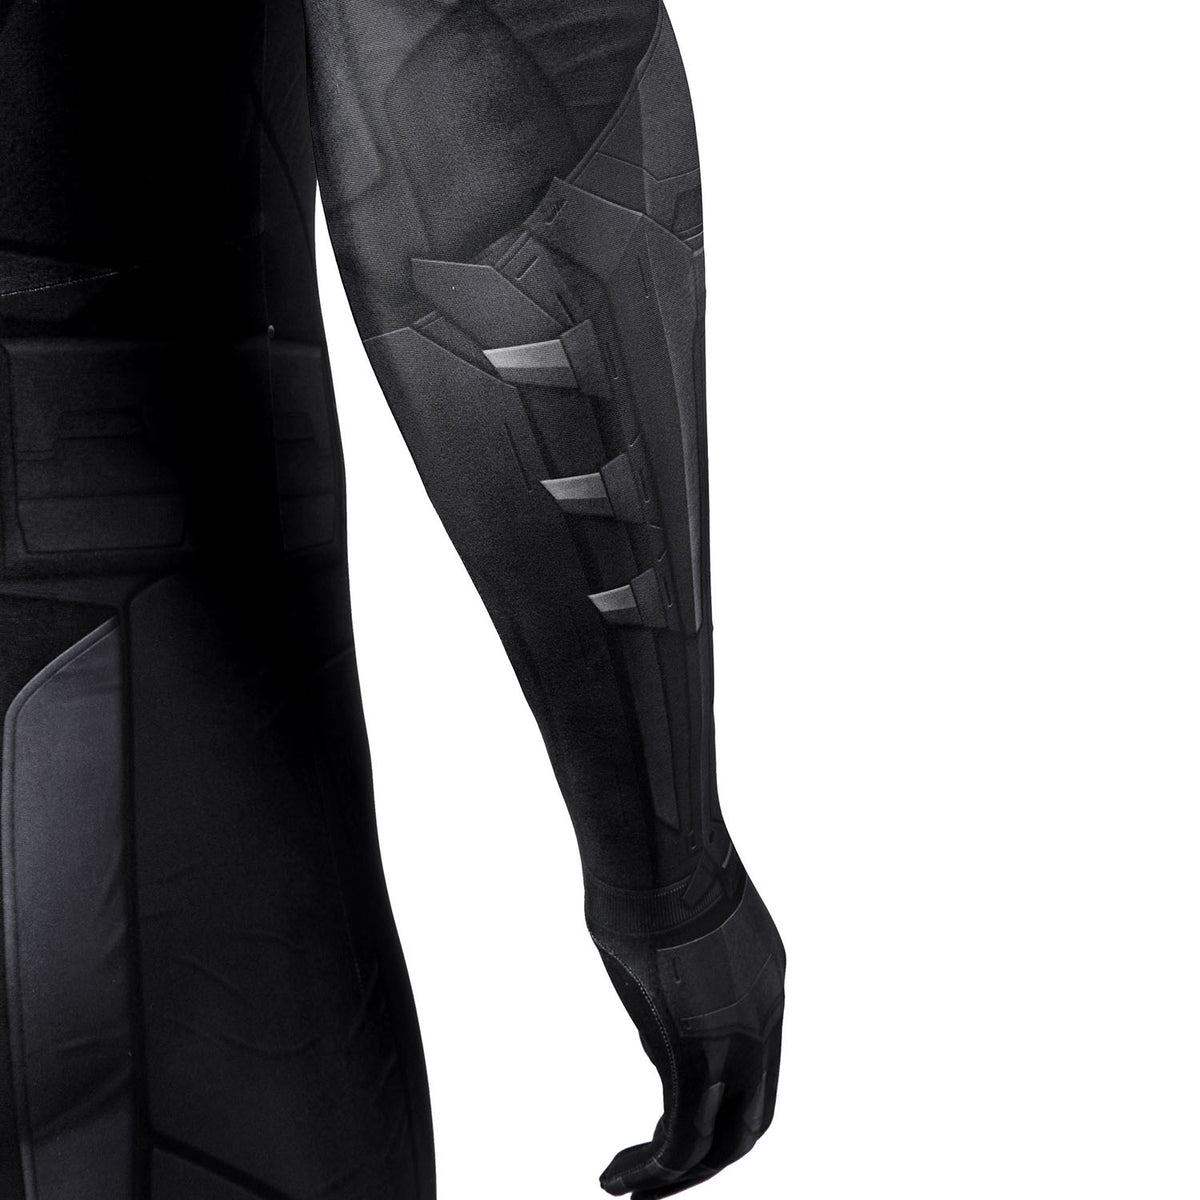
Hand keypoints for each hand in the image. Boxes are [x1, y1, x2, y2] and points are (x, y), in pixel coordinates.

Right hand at [588, 869, 784, 1198]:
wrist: (654, 839)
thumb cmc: (648, 862)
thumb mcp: (669, 928)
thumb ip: (673, 983)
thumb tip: (662, 1029)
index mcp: (765, 981)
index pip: (756, 1070)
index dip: (719, 1106)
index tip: (672, 1120)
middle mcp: (764, 1015)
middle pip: (752, 1118)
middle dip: (707, 1158)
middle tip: (659, 1177)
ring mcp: (737, 1034)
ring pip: (721, 1139)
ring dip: (675, 1175)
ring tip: (626, 1188)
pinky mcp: (698, 1047)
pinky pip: (682, 1135)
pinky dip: (653, 1169)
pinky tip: (617, 1178)